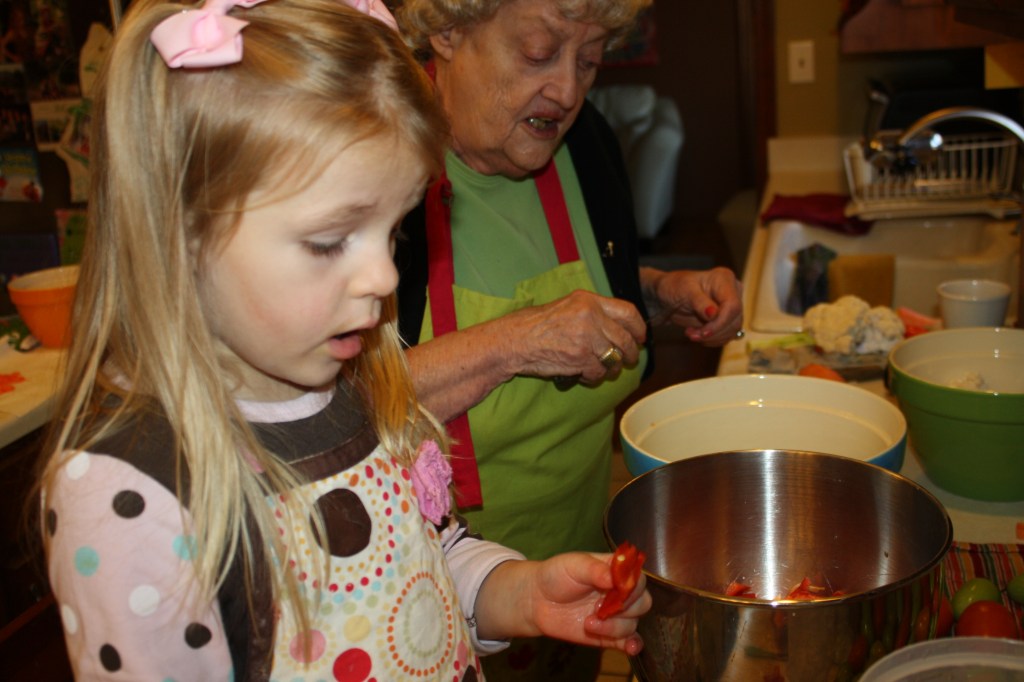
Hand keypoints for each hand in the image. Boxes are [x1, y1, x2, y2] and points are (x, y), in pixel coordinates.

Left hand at [476, 552, 651, 654]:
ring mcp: (615, 615)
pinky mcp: (608, 635)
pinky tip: (629, 648)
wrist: (536, 600)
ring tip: (588, 622)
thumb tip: (614, 578)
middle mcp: (620, 593)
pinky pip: (629, 642)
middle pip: (642, 602)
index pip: (637, 578)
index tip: (617, 590)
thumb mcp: (574, 564)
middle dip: (625, 608)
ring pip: (632, 624)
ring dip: (614, 626)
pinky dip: (633, 645)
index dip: (632, 586)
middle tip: (600, 607)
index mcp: (616, 572)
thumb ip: (595, 569)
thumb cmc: (556, 575)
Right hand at [501, 289, 646, 383]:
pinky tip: (583, 374)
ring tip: (604, 370)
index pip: (628, 311)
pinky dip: (593, 377)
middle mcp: (590, 316)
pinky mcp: (580, 358)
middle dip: (631, 353)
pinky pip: (598, 372)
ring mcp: (586, 337)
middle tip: (629, 360)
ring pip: (614, 358)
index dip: (638, 327)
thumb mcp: (566, 307)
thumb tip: (617, 329)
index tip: (640, 337)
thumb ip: (592, 313)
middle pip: (625, 338)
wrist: (514, 340)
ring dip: (612, 368)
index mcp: (588, 300)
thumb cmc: (535, 325)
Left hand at [642, 266, 743, 345]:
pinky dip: (712, 339)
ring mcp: (730, 306)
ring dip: (711, 338)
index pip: (732, 306)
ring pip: (732, 330)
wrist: (666, 296)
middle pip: (734, 320)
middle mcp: (732, 291)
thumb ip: (699, 302)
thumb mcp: (684, 291)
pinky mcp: (726, 319)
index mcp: (724, 279)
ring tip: (691, 333)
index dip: (720, 323)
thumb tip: (714, 314)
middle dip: (713, 332)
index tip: (703, 332)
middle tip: (691, 334)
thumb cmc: (674, 287)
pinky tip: (697, 334)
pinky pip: (726, 335)